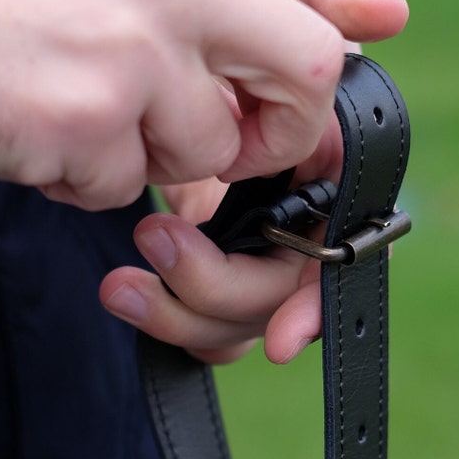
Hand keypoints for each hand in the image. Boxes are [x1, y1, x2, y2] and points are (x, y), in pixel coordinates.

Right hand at [0, 0, 348, 209]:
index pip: (301, 22)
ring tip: (85, 125)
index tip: (255, 118)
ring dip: (150, 161)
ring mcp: (129, 48)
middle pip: (306, 69)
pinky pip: (124, 185)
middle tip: (230, 155)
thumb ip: (190, 3)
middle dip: (279, 134)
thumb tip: (249, 80)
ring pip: (206, 152)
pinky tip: (43, 137)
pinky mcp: (86, 115)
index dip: (293, 91)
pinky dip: (87, 180)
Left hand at [100, 0, 408, 363]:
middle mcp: (294, 187)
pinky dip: (164, 308)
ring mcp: (243, 211)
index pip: (345, 234)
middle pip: (284, 284)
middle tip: (156, 245)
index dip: (321, 292)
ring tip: (125, 279)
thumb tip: (387, 14)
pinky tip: (125, 288)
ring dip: (185, 308)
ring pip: (237, 305)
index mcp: (328, 140)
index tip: (285, 337)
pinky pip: (194, 299)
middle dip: (226, 292)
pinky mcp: (195, 223)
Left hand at [100, 118, 344, 364]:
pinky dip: (174, 325)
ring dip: (172, 315)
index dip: (310, 312)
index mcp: (340, 221)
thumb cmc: (270, 121)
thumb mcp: (296, 116)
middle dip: (207, 285)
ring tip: (118, 287)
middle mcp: (308, 267)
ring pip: (230, 333)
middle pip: (267, 308)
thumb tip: (295, 151)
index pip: (338, 279)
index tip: (280, 343)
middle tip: (152, 236)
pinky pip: (206, 339)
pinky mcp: (225, 305)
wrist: (225, 136)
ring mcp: (266, 293)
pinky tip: (139, 300)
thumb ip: (306, 135)